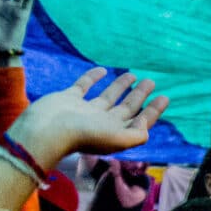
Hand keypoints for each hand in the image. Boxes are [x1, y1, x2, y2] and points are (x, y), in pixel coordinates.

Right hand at [4, 68, 168, 170]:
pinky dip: (93, 77)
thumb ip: (136, 134)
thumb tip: (145, 123)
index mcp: (115, 132)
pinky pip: (84, 85)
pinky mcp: (69, 98)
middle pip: (126, 108)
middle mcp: (101, 122)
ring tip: (135, 75)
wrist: (46, 130)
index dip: (153, 111)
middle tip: (152, 82)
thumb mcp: (117, 139)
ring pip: (108, 96)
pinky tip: (103, 70)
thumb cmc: (82, 136)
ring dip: (121, 86)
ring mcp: (84, 110)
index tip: (164, 97)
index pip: (139, 121)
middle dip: (139, 96)